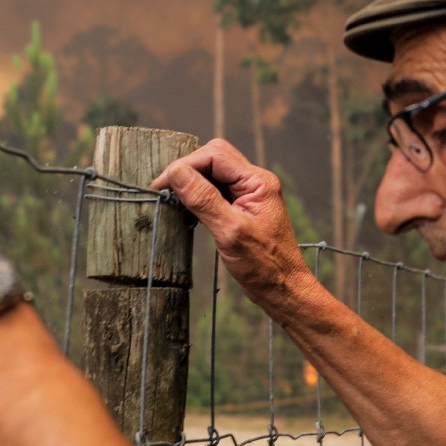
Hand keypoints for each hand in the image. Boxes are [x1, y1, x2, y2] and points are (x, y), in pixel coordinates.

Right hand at [151, 139, 309, 305]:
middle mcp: (255, 182)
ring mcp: (249, 194)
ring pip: (214, 172)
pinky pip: (216, 189)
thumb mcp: (230, 232)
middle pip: (214, 157)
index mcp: (258, 182)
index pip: (215, 156)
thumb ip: (204, 199)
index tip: (161, 184)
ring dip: (191, 181)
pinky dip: (198, 194)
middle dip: (187, 169)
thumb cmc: (265, 266)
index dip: (185, 166)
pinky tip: (186, 208)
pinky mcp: (242, 207)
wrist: (283, 289)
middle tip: (164, 189)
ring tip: (172, 197)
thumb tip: (178, 172)